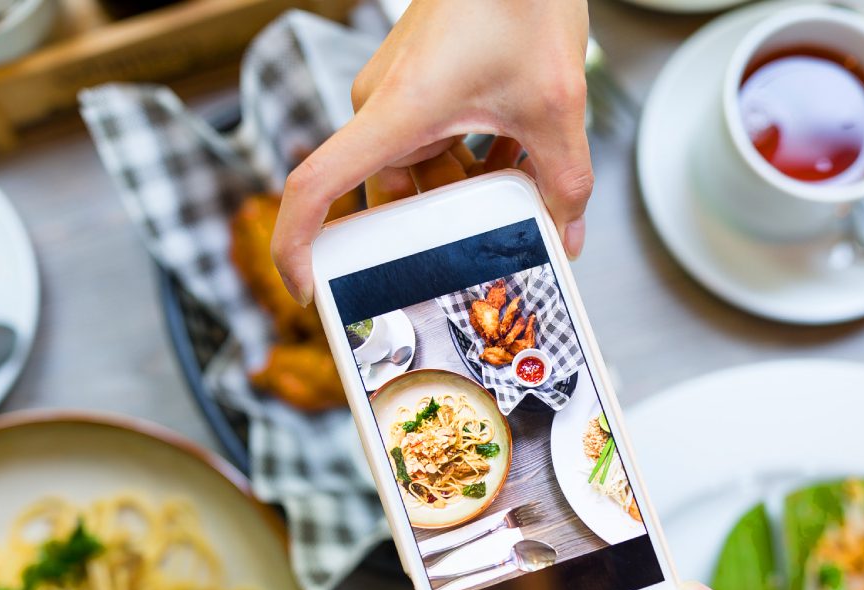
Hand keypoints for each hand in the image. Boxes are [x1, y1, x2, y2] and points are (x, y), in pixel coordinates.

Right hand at [271, 0, 592, 304]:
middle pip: (391, 192)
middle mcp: (381, 103)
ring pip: (422, 168)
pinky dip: (473, 155)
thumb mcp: (556, 107)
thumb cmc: (518, 0)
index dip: (295, 246)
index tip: (309, 287)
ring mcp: (398, 91)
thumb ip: (564, 182)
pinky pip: (435, 139)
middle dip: (439, 222)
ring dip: (467, 186)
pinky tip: (519, 154)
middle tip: (482, 245)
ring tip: (519, 190)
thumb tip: (568, 235)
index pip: (314, 188)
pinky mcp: (419, 80)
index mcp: (394, 113)